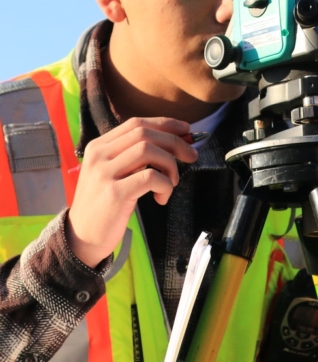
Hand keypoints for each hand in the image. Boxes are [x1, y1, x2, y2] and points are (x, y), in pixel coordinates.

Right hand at [66, 117, 197, 267]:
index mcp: (99, 146)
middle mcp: (99, 155)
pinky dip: (165, 185)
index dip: (165, 124)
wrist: (81, 238)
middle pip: (144, 133)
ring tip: (171, 183)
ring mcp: (104, 173)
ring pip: (148, 150)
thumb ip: (137, 157)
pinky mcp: (114, 193)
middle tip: (192, 155)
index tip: (186, 129)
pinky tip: (161, 198)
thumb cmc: (106, 206)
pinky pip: (150, 177)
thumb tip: (178, 142)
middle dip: (174, 141)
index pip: (136, 123)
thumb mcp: (115, 173)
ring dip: (170, 165)